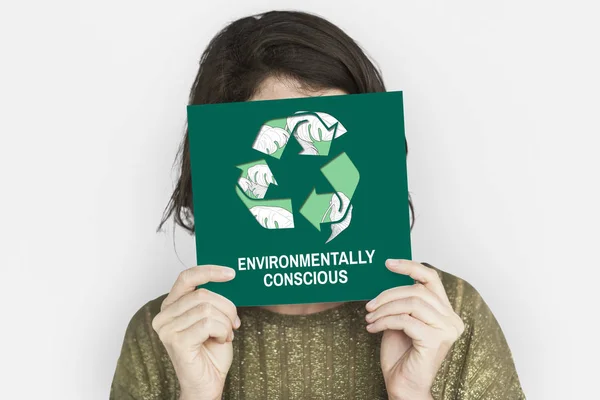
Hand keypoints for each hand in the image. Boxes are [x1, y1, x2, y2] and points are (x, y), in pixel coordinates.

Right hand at [152, 265, 239, 399]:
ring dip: (225, 322)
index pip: (187, 277)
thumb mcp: (213, 317)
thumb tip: (227, 278)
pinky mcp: (176, 341)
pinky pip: (207, 324)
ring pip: (207, 309)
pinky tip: (221, 340)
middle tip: (234, 323)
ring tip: (226, 334)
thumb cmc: (211, 351)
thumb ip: (212, 300)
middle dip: (226, 307)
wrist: (208, 383)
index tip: (231, 274)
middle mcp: (164, 315)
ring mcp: (167, 329)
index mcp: (171, 305)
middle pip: (203, 294)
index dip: (209, 271)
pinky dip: (222, 331)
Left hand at [365, 260, 464, 399]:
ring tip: (370, 318)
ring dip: (384, 309)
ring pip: (412, 303)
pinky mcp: (436, 340)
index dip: (410, 266)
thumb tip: (385, 277)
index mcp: (445, 311)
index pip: (431, 278)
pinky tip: (372, 329)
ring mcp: (446, 330)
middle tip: (369, 305)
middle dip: (388, 294)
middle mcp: (451, 319)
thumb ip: (401, 301)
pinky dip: (385, 321)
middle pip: (417, 290)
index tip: (388, 263)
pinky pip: (406, 320)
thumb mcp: (400, 319)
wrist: (403, 385)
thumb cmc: (401, 355)